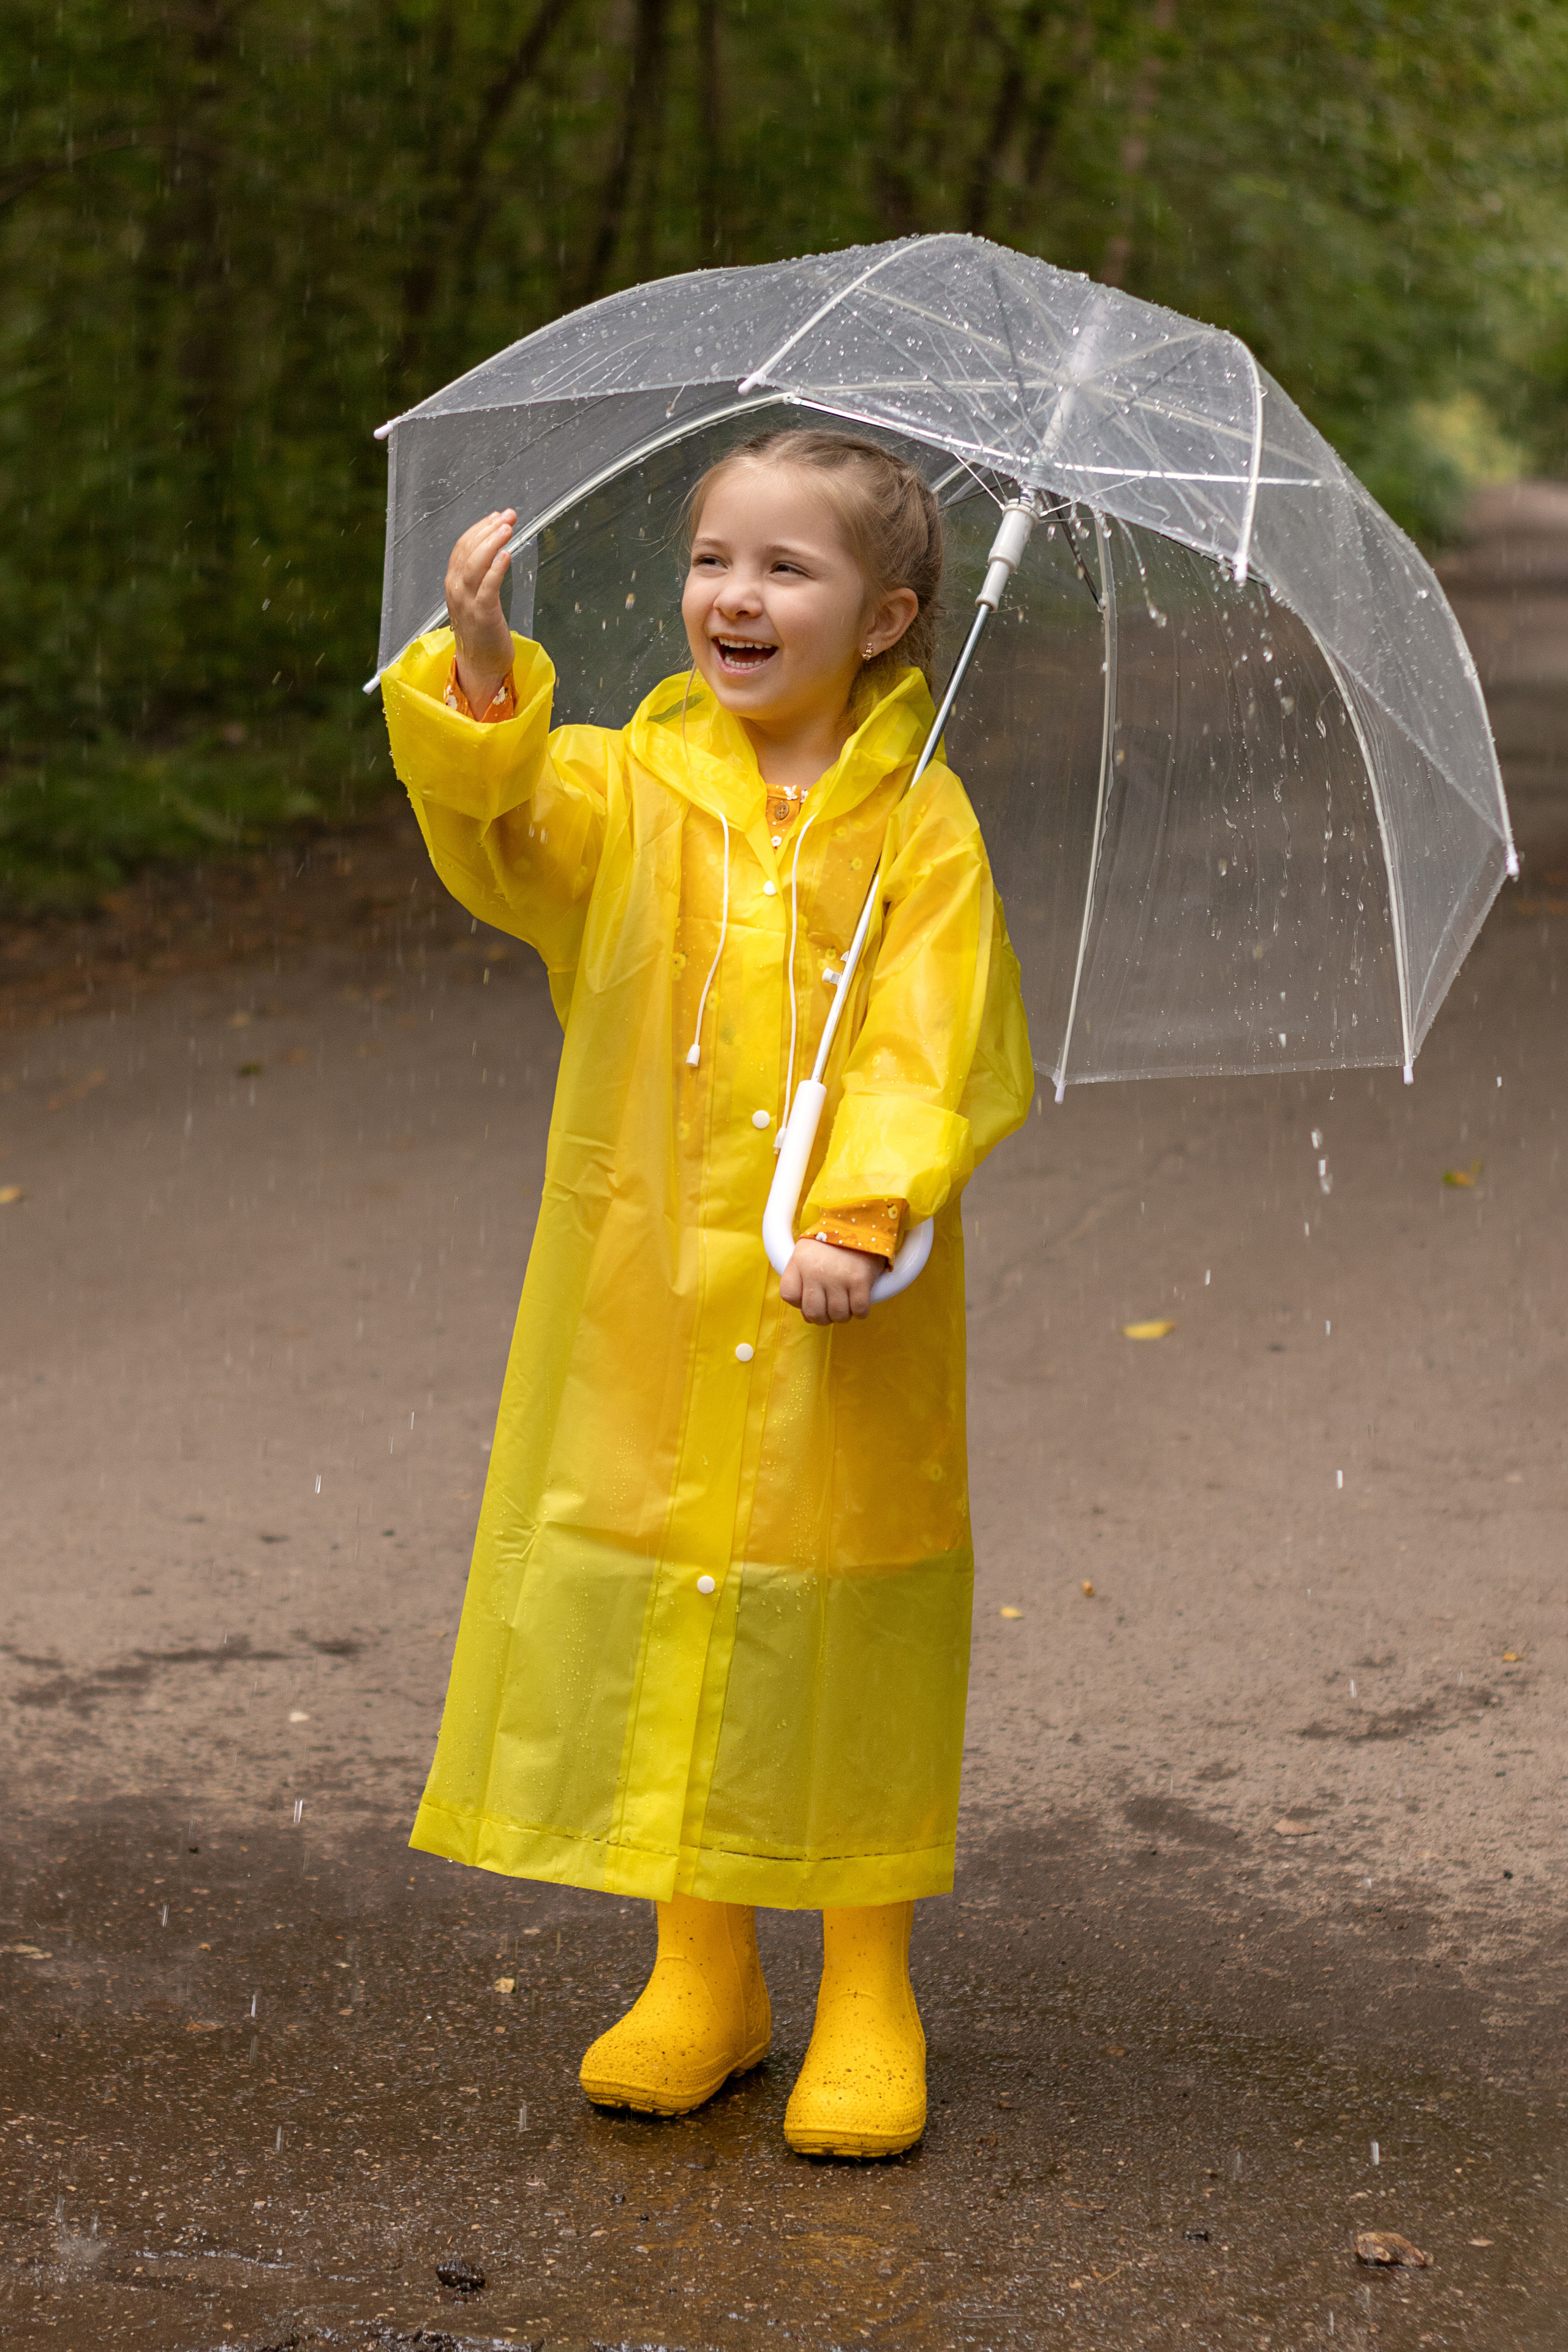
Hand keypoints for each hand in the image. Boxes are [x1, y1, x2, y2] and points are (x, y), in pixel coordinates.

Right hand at [445, 509, 516, 716]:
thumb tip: (495, 550)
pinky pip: (488, 586)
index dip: (480, 528)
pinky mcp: (482, 615)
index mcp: (453, 583)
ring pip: (475, 564)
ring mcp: (467, 603)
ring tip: (508, 527)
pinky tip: (508, 554)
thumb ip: (479, 576)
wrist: (481, 666)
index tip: (497, 516)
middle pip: (468, 550)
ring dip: (492, 542)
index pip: (462, 547)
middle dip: (489, 529)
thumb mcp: (476, 599)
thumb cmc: (483, 632)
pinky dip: (496, 568)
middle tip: (509, 515)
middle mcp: (455, 590)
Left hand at [780, 1237, 882, 1324]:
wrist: (862, 1224)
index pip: (789, 1296)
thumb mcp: (808, 1255)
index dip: (799, 1303)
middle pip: (813, 1312)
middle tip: (830, 1310)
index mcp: (799, 1262)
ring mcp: (838, 1277)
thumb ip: (802, 1284)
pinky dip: (860, 1312)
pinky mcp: (860, 1281)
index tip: (811, 1297)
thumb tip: (808, 1317)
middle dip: (822, 1318)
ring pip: (837, 1315)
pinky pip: (859, 1311)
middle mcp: (815, 1271)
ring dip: (842, 1316)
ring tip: (846, 1305)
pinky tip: (859, 1302)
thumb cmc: (833, 1244)